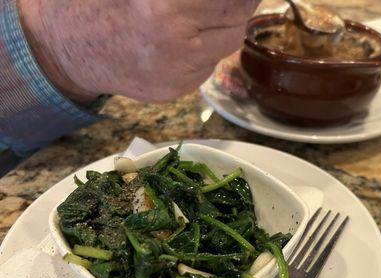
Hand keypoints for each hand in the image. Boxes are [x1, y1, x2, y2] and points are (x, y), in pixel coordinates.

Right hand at [18, 0, 259, 103]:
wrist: (70, 48)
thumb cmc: (101, 5)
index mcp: (165, 9)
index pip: (230, 2)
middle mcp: (177, 45)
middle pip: (236, 23)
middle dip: (239, 6)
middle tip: (233, 0)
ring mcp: (178, 75)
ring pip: (226, 47)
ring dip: (224, 28)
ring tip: (202, 16)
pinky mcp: (175, 92)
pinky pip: (207, 66)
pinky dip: (206, 50)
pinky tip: (184, 39)